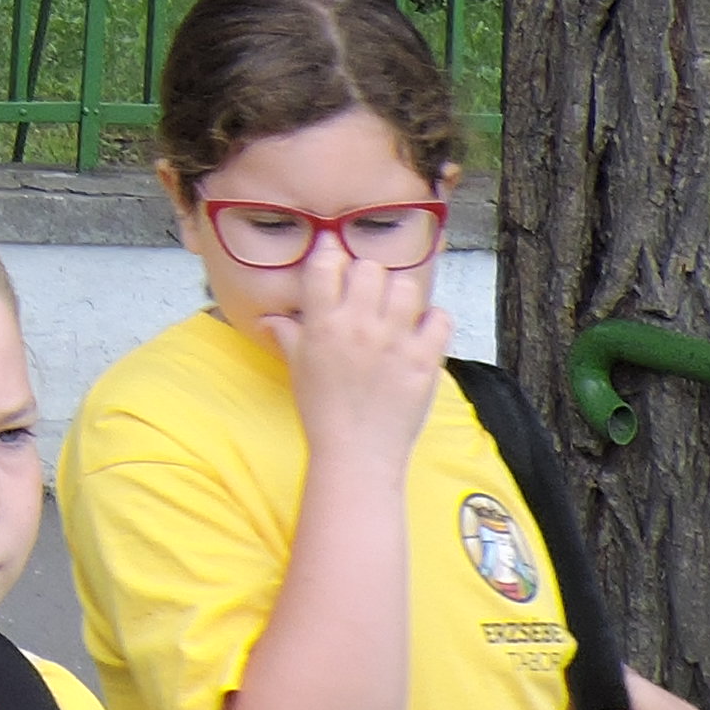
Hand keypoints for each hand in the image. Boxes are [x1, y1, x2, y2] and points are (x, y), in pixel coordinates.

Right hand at [256, 239, 450, 472]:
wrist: (357, 453)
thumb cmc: (322, 411)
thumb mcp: (298, 367)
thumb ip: (287, 334)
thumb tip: (270, 318)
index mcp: (324, 324)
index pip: (327, 264)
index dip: (330, 256)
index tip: (334, 262)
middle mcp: (360, 326)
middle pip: (370, 268)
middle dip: (367, 276)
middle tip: (366, 294)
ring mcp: (396, 342)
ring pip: (405, 286)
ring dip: (399, 294)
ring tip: (395, 310)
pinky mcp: (425, 361)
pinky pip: (439, 319)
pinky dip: (433, 320)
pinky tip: (421, 331)